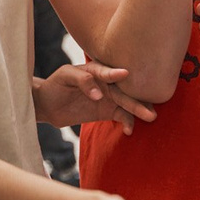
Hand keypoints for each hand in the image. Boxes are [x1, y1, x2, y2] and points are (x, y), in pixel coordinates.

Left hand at [32, 61, 157, 133]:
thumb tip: (99, 95)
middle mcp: (107, 82)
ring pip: (128, 103)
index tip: (126, 74)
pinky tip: (129, 130)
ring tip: (150, 118)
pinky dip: (128, 122)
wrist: (49, 104)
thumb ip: (83, 80)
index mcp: (97, 69)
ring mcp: (109, 97)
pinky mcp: (107, 111)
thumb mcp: (66, 76)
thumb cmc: (56, 84)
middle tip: (150, 107)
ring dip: (139, 110)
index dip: (116, 73)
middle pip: (125, 89)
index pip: (108, 71)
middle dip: (138, 98)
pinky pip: (121, 116)